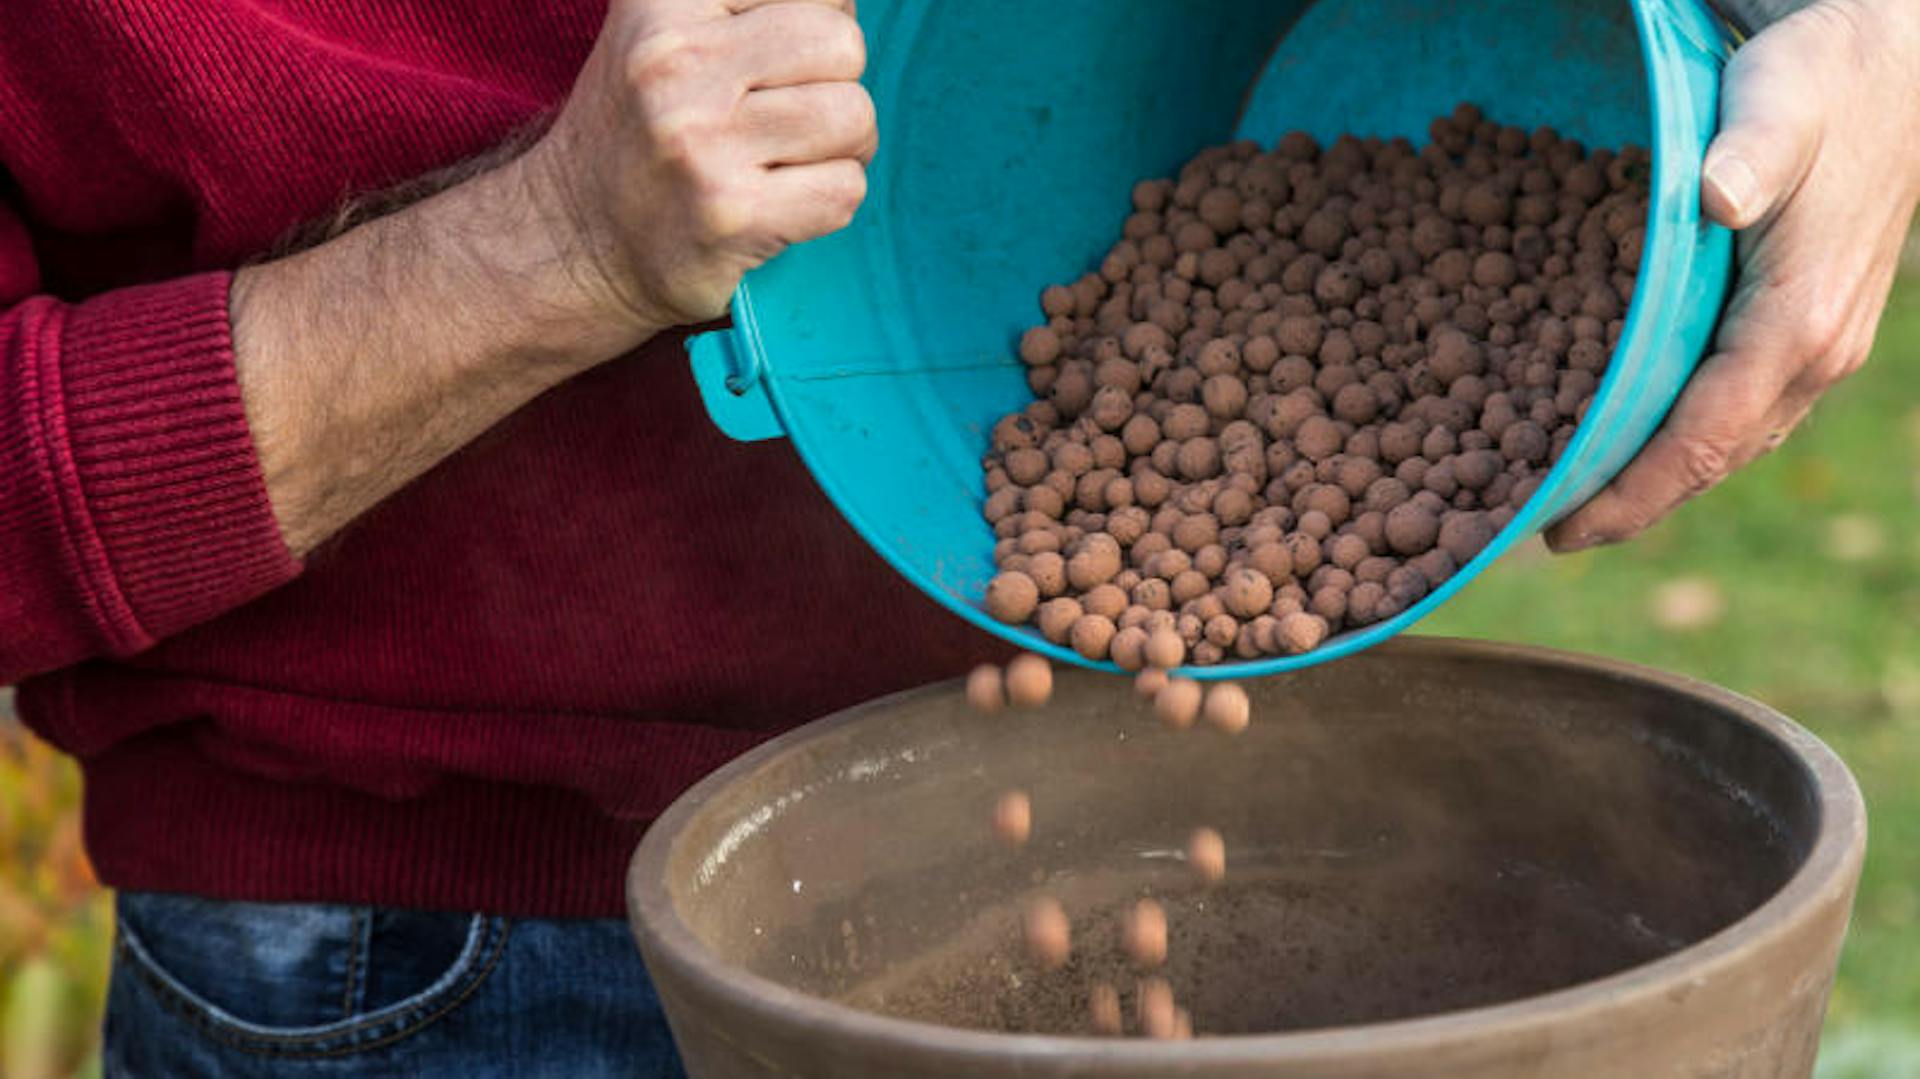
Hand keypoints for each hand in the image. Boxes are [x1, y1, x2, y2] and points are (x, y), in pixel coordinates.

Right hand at [524, 0, 875, 332]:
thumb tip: (848, 5)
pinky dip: (830, 202)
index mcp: (664, 0)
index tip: (777, 64)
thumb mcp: (666, 30)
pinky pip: (845, 189)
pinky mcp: (731, 213)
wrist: (573, 240)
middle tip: (789, 117)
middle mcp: (676, 63)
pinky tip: (780, 205)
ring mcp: (702, 142)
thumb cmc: (643, 131)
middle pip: (841, 44)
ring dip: (843, 147)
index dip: (818, 24)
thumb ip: (748, 5)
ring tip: (786, 161)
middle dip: (837, 84)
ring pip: (853, 116)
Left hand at [1548, 0, 1919, 551]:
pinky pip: (1734, 412)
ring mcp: (1816, 352)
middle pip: (1710, 462)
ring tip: (1567, 506)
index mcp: (1799, 323)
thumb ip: (1747, 152)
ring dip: (1650, 482)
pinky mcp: (1805, 336)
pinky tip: (1621, 444)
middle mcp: (1815, 356)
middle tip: (1538, 532)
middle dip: (1627, 506)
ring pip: (1726, 445)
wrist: (1893, 71)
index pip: (1704, 439)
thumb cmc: (1821, 84)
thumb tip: (1716, 196)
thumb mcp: (1777, 102)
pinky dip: (1676, 442)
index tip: (1560, 531)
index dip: (1630, 493)